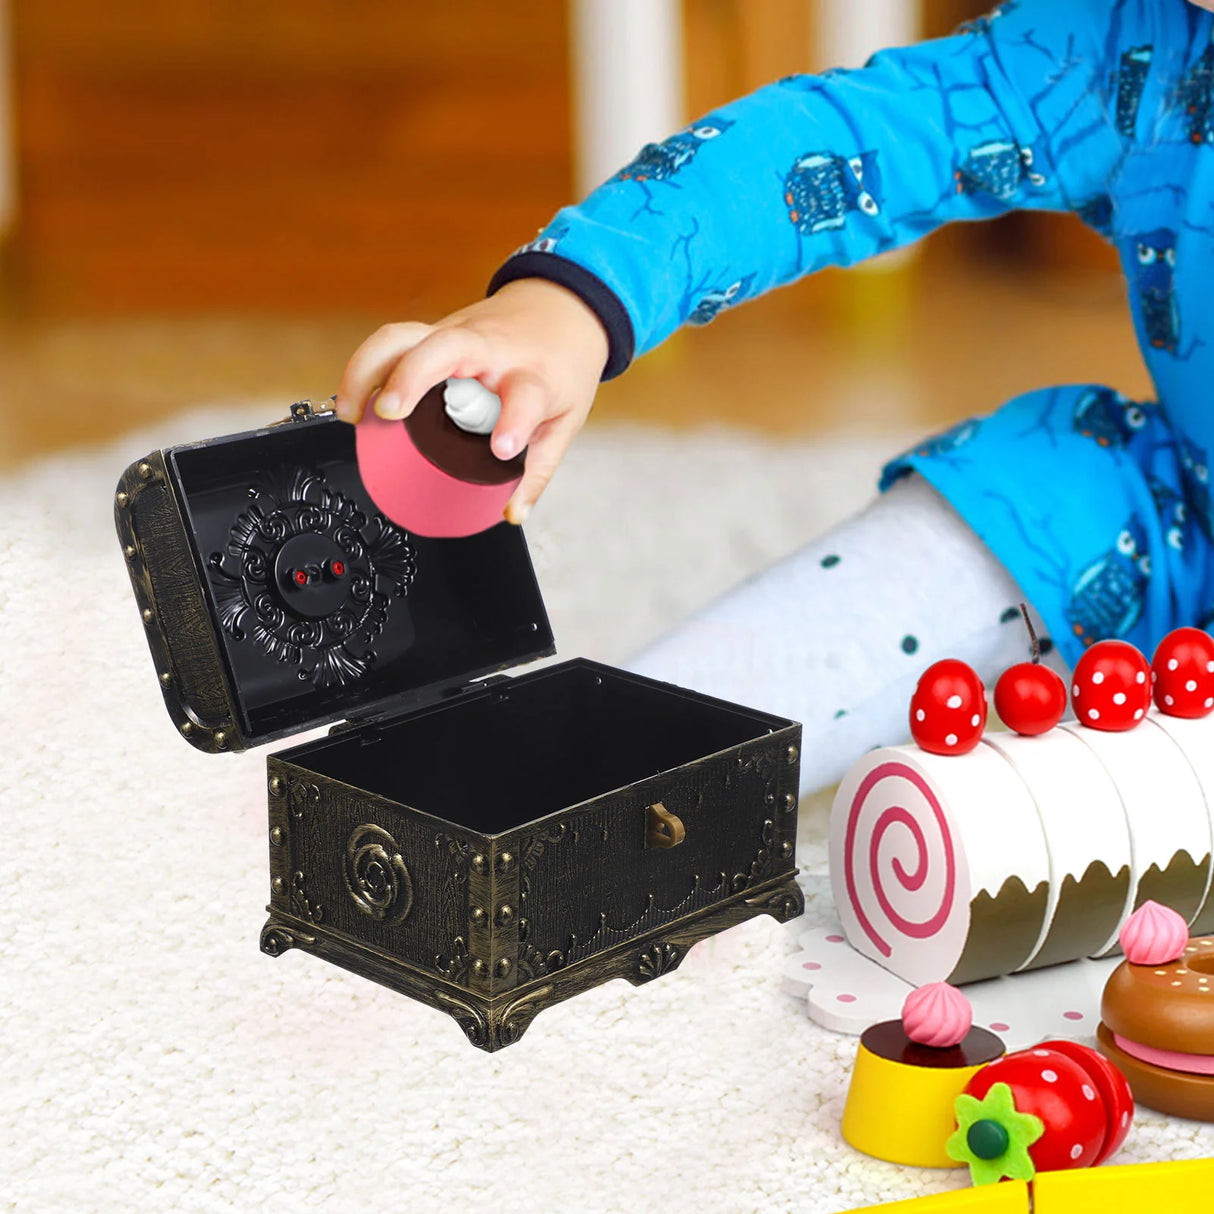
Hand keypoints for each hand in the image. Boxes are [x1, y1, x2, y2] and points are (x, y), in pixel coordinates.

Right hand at [335, 279, 609, 523]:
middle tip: (388, 413)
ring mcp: (457, 334)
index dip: (514, 421)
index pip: (524, 394)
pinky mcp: (435, 331)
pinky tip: (352, 400)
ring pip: (403, 336)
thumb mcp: (564, 421)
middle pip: (446, 347)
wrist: (563, 309)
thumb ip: (536, 470)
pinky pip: (392, 342)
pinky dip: (365, 366)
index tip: (501, 449)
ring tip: (350, 413)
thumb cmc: (560, 367)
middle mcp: (490, 350)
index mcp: (532, 375)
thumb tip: (512, 513)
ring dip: (367, 368)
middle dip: (412, 375)